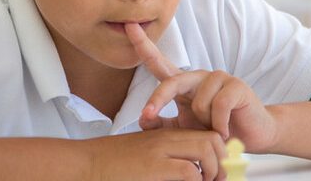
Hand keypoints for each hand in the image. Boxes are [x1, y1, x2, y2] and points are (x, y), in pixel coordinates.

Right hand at [85, 128, 225, 180]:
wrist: (86, 163)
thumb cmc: (112, 164)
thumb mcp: (143, 155)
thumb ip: (164, 159)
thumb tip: (188, 173)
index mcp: (165, 135)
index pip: (205, 134)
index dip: (219, 152)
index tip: (218, 171)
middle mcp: (166, 139)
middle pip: (212, 139)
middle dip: (224, 161)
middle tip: (218, 180)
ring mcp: (160, 151)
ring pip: (206, 150)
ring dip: (214, 171)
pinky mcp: (154, 167)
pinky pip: (190, 171)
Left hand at [125, 23, 277, 152]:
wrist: (250, 136)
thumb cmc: (213, 129)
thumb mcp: (183, 129)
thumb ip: (162, 124)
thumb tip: (143, 119)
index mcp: (182, 83)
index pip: (158, 62)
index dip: (143, 44)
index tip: (128, 26)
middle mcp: (197, 76)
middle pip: (171, 82)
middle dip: (158, 99)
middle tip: (148, 115)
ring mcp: (218, 77)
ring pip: (197, 102)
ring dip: (204, 123)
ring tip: (214, 129)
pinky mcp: (236, 85)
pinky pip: (218, 106)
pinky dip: (219, 125)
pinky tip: (225, 131)